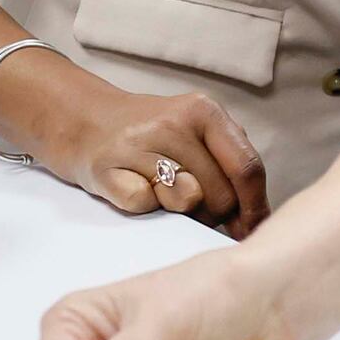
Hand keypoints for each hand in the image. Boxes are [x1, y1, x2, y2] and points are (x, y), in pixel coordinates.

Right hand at [24, 72, 271, 237]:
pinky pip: (144, 206)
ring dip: (180, 211)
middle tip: (190, 203)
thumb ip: (229, 165)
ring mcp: (137, 143)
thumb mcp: (197, 134)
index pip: (247, 168)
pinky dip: (144, 206)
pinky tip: (134, 186)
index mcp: (204, 111)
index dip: (254, 206)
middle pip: (220, 194)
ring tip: (163, 191)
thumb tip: (254, 221)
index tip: (250, 228)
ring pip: (186, 203)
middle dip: (212, 212)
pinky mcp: (106, 167)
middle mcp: (174, 123)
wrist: (85, 120)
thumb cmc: (152, 136)